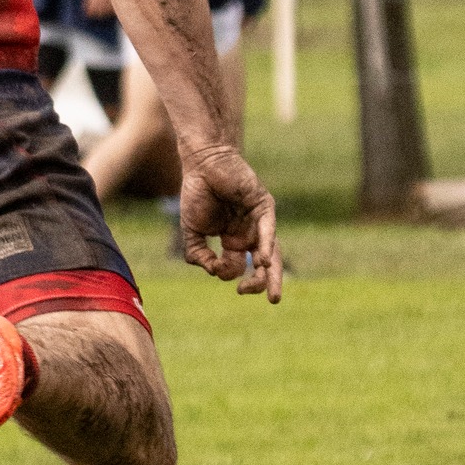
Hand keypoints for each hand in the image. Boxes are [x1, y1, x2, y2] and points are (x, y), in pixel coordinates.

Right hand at [178, 146, 282, 301]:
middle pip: (262, 264)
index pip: (237, 266)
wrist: (202, 163)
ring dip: (272, 272)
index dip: (228, 273)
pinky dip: (265, 246)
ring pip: (271, 251)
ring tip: (273, 292)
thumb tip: (213, 272)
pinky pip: (267, 229)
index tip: (215, 268)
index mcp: (233, 240)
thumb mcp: (191, 231)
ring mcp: (258, 220)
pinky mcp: (263, 205)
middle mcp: (248, 233)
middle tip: (271, 301)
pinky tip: (262, 261)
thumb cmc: (197, 193)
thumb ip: (197, 253)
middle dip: (265, 283)